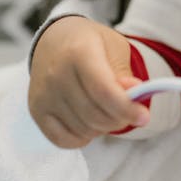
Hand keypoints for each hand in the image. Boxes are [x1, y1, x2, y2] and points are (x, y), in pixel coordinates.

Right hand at [28, 16, 148, 148]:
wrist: (55, 40)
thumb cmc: (90, 43)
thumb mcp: (115, 48)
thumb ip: (125, 74)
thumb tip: (133, 95)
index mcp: (79, 52)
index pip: (104, 91)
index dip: (127, 108)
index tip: (144, 116)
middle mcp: (56, 74)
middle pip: (95, 114)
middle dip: (119, 119)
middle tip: (128, 111)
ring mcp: (43, 94)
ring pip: (83, 129)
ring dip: (103, 127)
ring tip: (106, 110)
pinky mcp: (36, 110)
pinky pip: (63, 140)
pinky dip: (83, 138)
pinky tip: (89, 122)